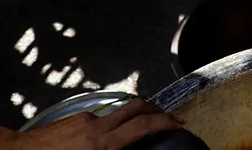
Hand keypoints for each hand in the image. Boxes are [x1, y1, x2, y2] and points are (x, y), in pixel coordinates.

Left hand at [0, 98, 181, 148]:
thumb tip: (124, 148)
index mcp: (102, 144)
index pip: (142, 125)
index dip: (164, 122)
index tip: (178, 123)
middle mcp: (97, 127)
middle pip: (136, 106)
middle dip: (156, 109)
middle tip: (167, 118)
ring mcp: (85, 119)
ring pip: (118, 113)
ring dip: (132, 118)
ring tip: (136, 133)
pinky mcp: (73, 119)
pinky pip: (99, 120)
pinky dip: (110, 127)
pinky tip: (102, 143)